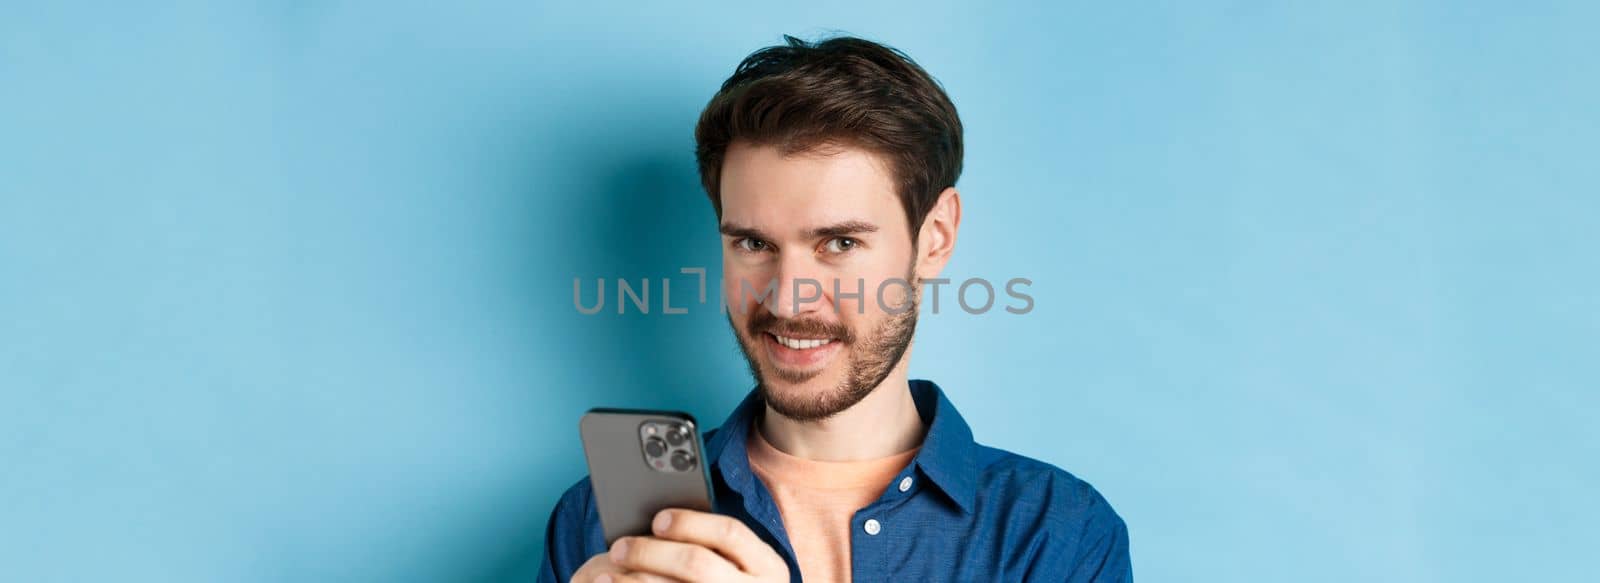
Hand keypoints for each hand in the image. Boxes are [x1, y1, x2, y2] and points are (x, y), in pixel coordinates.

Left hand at [604, 508, 787, 581]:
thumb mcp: (737, 566)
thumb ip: (711, 545)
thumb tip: (657, 520)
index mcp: (768, 566)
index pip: (730, 532)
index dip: (691, 522)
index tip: (656, 519)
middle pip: (697, 563)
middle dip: (652, 553)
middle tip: (619, 549)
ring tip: (604, 576)